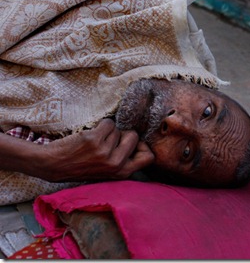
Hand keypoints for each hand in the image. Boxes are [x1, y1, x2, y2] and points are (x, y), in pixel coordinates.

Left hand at [37, 118, 154, 181]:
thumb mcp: (108, 171)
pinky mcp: (94, 140)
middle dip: (123, 134)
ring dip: (108, 131)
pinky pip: (108, 123)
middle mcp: (115, 164)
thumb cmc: (83, 166)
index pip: (149, 157)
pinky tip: (90, 135)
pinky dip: (100, 125)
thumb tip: (139, 140)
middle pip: (134, 136)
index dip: (142, 146)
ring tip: (95, 141)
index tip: (131, 144)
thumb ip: (124, 160)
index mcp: (122, 172)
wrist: (55, 165)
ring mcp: (105, 152)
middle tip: (110, 141)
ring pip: (118, 129)